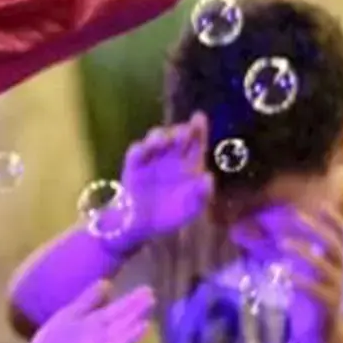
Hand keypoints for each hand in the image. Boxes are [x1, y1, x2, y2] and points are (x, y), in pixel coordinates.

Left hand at [20, 282, 155, 342]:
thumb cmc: (57, 339)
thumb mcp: (71, 314)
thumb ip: (88, 300)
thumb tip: (107, 282)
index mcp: (95, 324)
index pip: (117, 310)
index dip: (132, 301)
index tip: (148, 290)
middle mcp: (99, 339)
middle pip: (120, 325)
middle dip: (135, 314)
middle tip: (152, 300)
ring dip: (128, 338)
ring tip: (142, 326)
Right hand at [117, 115, 213, 245]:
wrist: (144, 225)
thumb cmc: (172, 214)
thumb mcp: (192, 208)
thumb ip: (201, 194)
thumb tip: (208, 178)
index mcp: (190, 163)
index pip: (196, 141)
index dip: (198, 128)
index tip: (199, 117)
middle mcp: (171, 155)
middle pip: (176, 136)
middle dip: (180, 131)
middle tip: (184, 132)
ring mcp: (152, 158)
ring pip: (155, 139)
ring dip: (159, 136)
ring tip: (162, 140)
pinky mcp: (134, 165)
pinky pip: (136, 153)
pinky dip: (139, 149)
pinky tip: (144, 149)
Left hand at [233, 203, 342, 342]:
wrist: (322, 332)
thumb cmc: (308, 294)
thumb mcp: (296, 270)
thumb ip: (277, 251)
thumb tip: (242, 230)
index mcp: (335, 259)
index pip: (342, 234)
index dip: (334, 219)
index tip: (321, 204)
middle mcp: (339, 270)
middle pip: (334, 245)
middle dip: (316, 228)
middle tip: (295, 215)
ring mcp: (335, 288)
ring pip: (326, 266)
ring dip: (305, 252)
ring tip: (283, 244)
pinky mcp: (328, 306)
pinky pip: (317, 291)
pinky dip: (302, 281)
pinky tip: (286, 276)